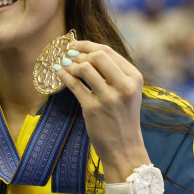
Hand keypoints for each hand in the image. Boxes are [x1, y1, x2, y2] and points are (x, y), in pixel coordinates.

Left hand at [55, 40, 149, 180]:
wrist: (125, 148)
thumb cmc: (123, 117)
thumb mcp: (127, 92)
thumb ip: (113, 72)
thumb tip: (86, 51)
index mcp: (134, 77)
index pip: (108, 51)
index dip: (87, 44)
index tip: (74, 45)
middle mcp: (124, 86)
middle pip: (97, 55)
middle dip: (79, 53)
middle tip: (68, 55)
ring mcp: (109, 98)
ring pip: (84, 68)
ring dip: (70, 64)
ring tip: (64, 65)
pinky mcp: (93, 109)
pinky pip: (74, 85)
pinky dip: (63, 75)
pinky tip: (58, 72)